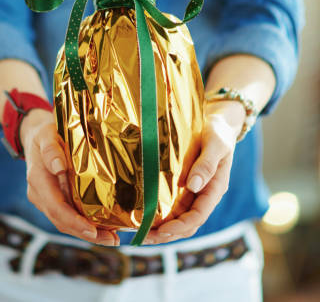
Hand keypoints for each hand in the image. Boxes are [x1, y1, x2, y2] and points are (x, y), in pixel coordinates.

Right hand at [20, 108, 119, 245]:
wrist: (35, 135)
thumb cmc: (45, 132)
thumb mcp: (47, 133)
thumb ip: (51, 149)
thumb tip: (58, 166)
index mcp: (37, 179)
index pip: (55, 206)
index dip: (73, 221)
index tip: (91, 230)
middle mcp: (39, 194)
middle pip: (61, 221)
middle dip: (85, 234)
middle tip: (111, 240)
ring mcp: (45, 199)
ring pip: (64, 222)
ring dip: (87, 233)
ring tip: (111, 238)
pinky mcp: (53, 199)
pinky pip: (67, 216)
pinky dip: (83, 224)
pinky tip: (102, 228)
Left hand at [142, 100, 244, 243]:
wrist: (219, 123)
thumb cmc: (218, 131)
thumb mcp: (215, 144)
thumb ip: (206, 164)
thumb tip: (193, 186)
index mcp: (216, 187)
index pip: (198, 216)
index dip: (180, 226)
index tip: (162, 231)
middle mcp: (205, 194)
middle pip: (188, 224)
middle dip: (167, 234)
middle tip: (144, 238)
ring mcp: (196, 191)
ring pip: (180, 218)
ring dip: (163, 228)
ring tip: (141, 233)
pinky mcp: (187, 186)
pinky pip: (175, 206)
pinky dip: (163, 215)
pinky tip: (147, 216)